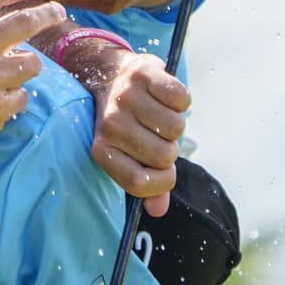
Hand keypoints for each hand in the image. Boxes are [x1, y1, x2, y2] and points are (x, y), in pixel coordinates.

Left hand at [85, 50, 186, 215]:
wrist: (106, 74)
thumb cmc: (125, 122)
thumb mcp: (128, 153)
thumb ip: (145, 183)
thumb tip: (158, 211)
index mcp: (102, 149)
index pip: (139, 183)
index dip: (161, 182)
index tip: (164, 171)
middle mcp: (110, 124)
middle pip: (164, 156)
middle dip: (169, 148)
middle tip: (155, 134)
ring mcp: (125, 97)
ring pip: (176, 128)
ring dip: (174, 121)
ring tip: (156, 112)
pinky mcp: (143, 73)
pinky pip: (182, 99)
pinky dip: (180, 99)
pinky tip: (162, 95)